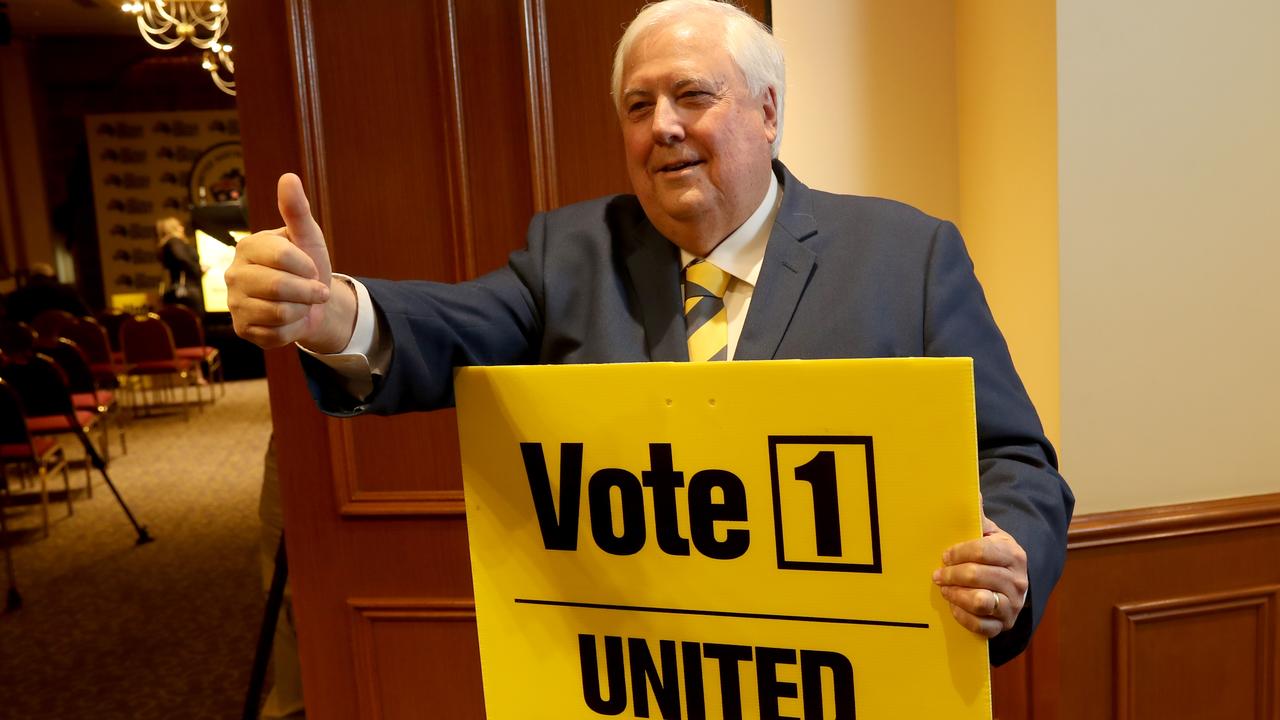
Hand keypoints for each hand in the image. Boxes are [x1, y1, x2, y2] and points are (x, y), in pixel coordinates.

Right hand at [225, 173, 355, 350]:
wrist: (311, 303)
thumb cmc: (307, 265)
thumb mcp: (307, 237)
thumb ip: (297, 210)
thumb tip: (289, 177)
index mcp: (247, 247)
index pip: (282, 256)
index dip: (307, 266)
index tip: (313, 268)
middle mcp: (233, 274)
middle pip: (279, 287)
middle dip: (309, 291)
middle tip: (316, 290)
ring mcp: (235, 304)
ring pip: (280, 312)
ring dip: (303, 309)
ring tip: (300, 303)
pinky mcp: (243, 329)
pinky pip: (277, 334)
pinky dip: (294, 328)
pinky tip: (291, 319)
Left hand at [932, 512, 1028, 637]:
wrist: (1013, 586)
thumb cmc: (995, 556)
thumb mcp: (991, 535)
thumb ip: (979, 518)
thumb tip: (973, 491)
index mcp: (1014, 554)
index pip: (982, 551)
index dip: (958, 553)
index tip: (944, 555)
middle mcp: (1018, 581)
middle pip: (977, 576)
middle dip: (951, 574)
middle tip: (937, 574)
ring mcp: (1013, 605)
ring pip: (980, 601)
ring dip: (956, 595)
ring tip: (944, 589)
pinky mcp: (1003, 625)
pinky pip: (980, 625)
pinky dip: (963, 616)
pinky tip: (954, 605)